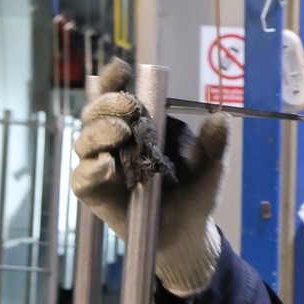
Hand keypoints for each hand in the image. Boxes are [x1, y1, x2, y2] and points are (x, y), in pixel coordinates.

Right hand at [70, 59, 228, 295]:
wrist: (187, 233)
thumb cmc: (194, 193)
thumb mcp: (210, 167)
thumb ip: (215, 144)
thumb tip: (222, 118)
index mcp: (137, 123)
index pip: (117, 92)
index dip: (114, 78)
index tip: (122, 69)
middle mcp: (112, 139)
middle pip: (96, 112)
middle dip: (109, 105)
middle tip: (130, 108)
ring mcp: (99, 164)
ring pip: (85, 140)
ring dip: (99, 132)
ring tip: (120, 133)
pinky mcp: (93, 192)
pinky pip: (82, 177)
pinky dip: (91, 169)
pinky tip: (106, 166)